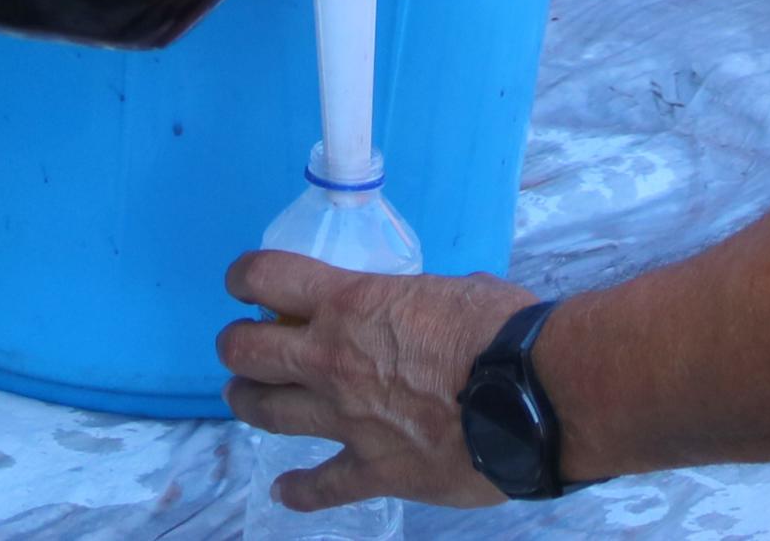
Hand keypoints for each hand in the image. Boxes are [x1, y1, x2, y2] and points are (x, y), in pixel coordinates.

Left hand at [218, 259, 532, 510]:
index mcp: (352, 304)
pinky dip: (299, 492)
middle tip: (240, 345)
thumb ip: (426, 301)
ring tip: (241, 398)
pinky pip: (322, 487)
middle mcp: (332, 360)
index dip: (244, 278)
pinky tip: (285, 493)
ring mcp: (346, 420)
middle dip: (236, 345)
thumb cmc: (504, 331)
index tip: (241, 284)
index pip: (268, 278)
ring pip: (267, 413)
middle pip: (248, 350)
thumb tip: (438, 309)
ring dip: (248, 403)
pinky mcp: (373, 471)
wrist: (533, 398)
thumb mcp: (457, 290)